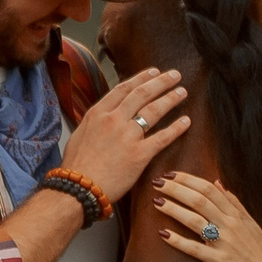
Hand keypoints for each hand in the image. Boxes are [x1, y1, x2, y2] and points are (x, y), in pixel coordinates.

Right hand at [61, 68, 188, 199]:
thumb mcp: (79, 136)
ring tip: (182, 92)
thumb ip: (95, 124)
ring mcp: (128, 136)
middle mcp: (113, 120)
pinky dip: (176, 128)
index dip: (141, 78)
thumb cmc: (76, 166)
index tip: (153, 72)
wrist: (78, 188)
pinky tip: (186, 121)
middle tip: (175, 75)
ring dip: (170, 99)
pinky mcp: (140, 154)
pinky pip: (162, 137)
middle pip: (142, 94)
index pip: (123, 89)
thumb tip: (102, 118)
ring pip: (154, 111)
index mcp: (97, 114)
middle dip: (161, 82)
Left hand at [154, 172, 261, 261]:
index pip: (209, 189)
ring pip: (195, 220)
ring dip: (173, 209)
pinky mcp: (219, 261)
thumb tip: (217, 183)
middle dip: (176, 189)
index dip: (188, 180)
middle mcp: (230, 225)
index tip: (171, 174)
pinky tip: (163, 234)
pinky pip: (195, 249)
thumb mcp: (250, 223)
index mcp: (236, 215)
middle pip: (199, 200)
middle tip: (157, 182)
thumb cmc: (259, 252)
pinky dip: (178, 241)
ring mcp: (224, 243)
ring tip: (156, 201)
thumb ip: (234, 203)